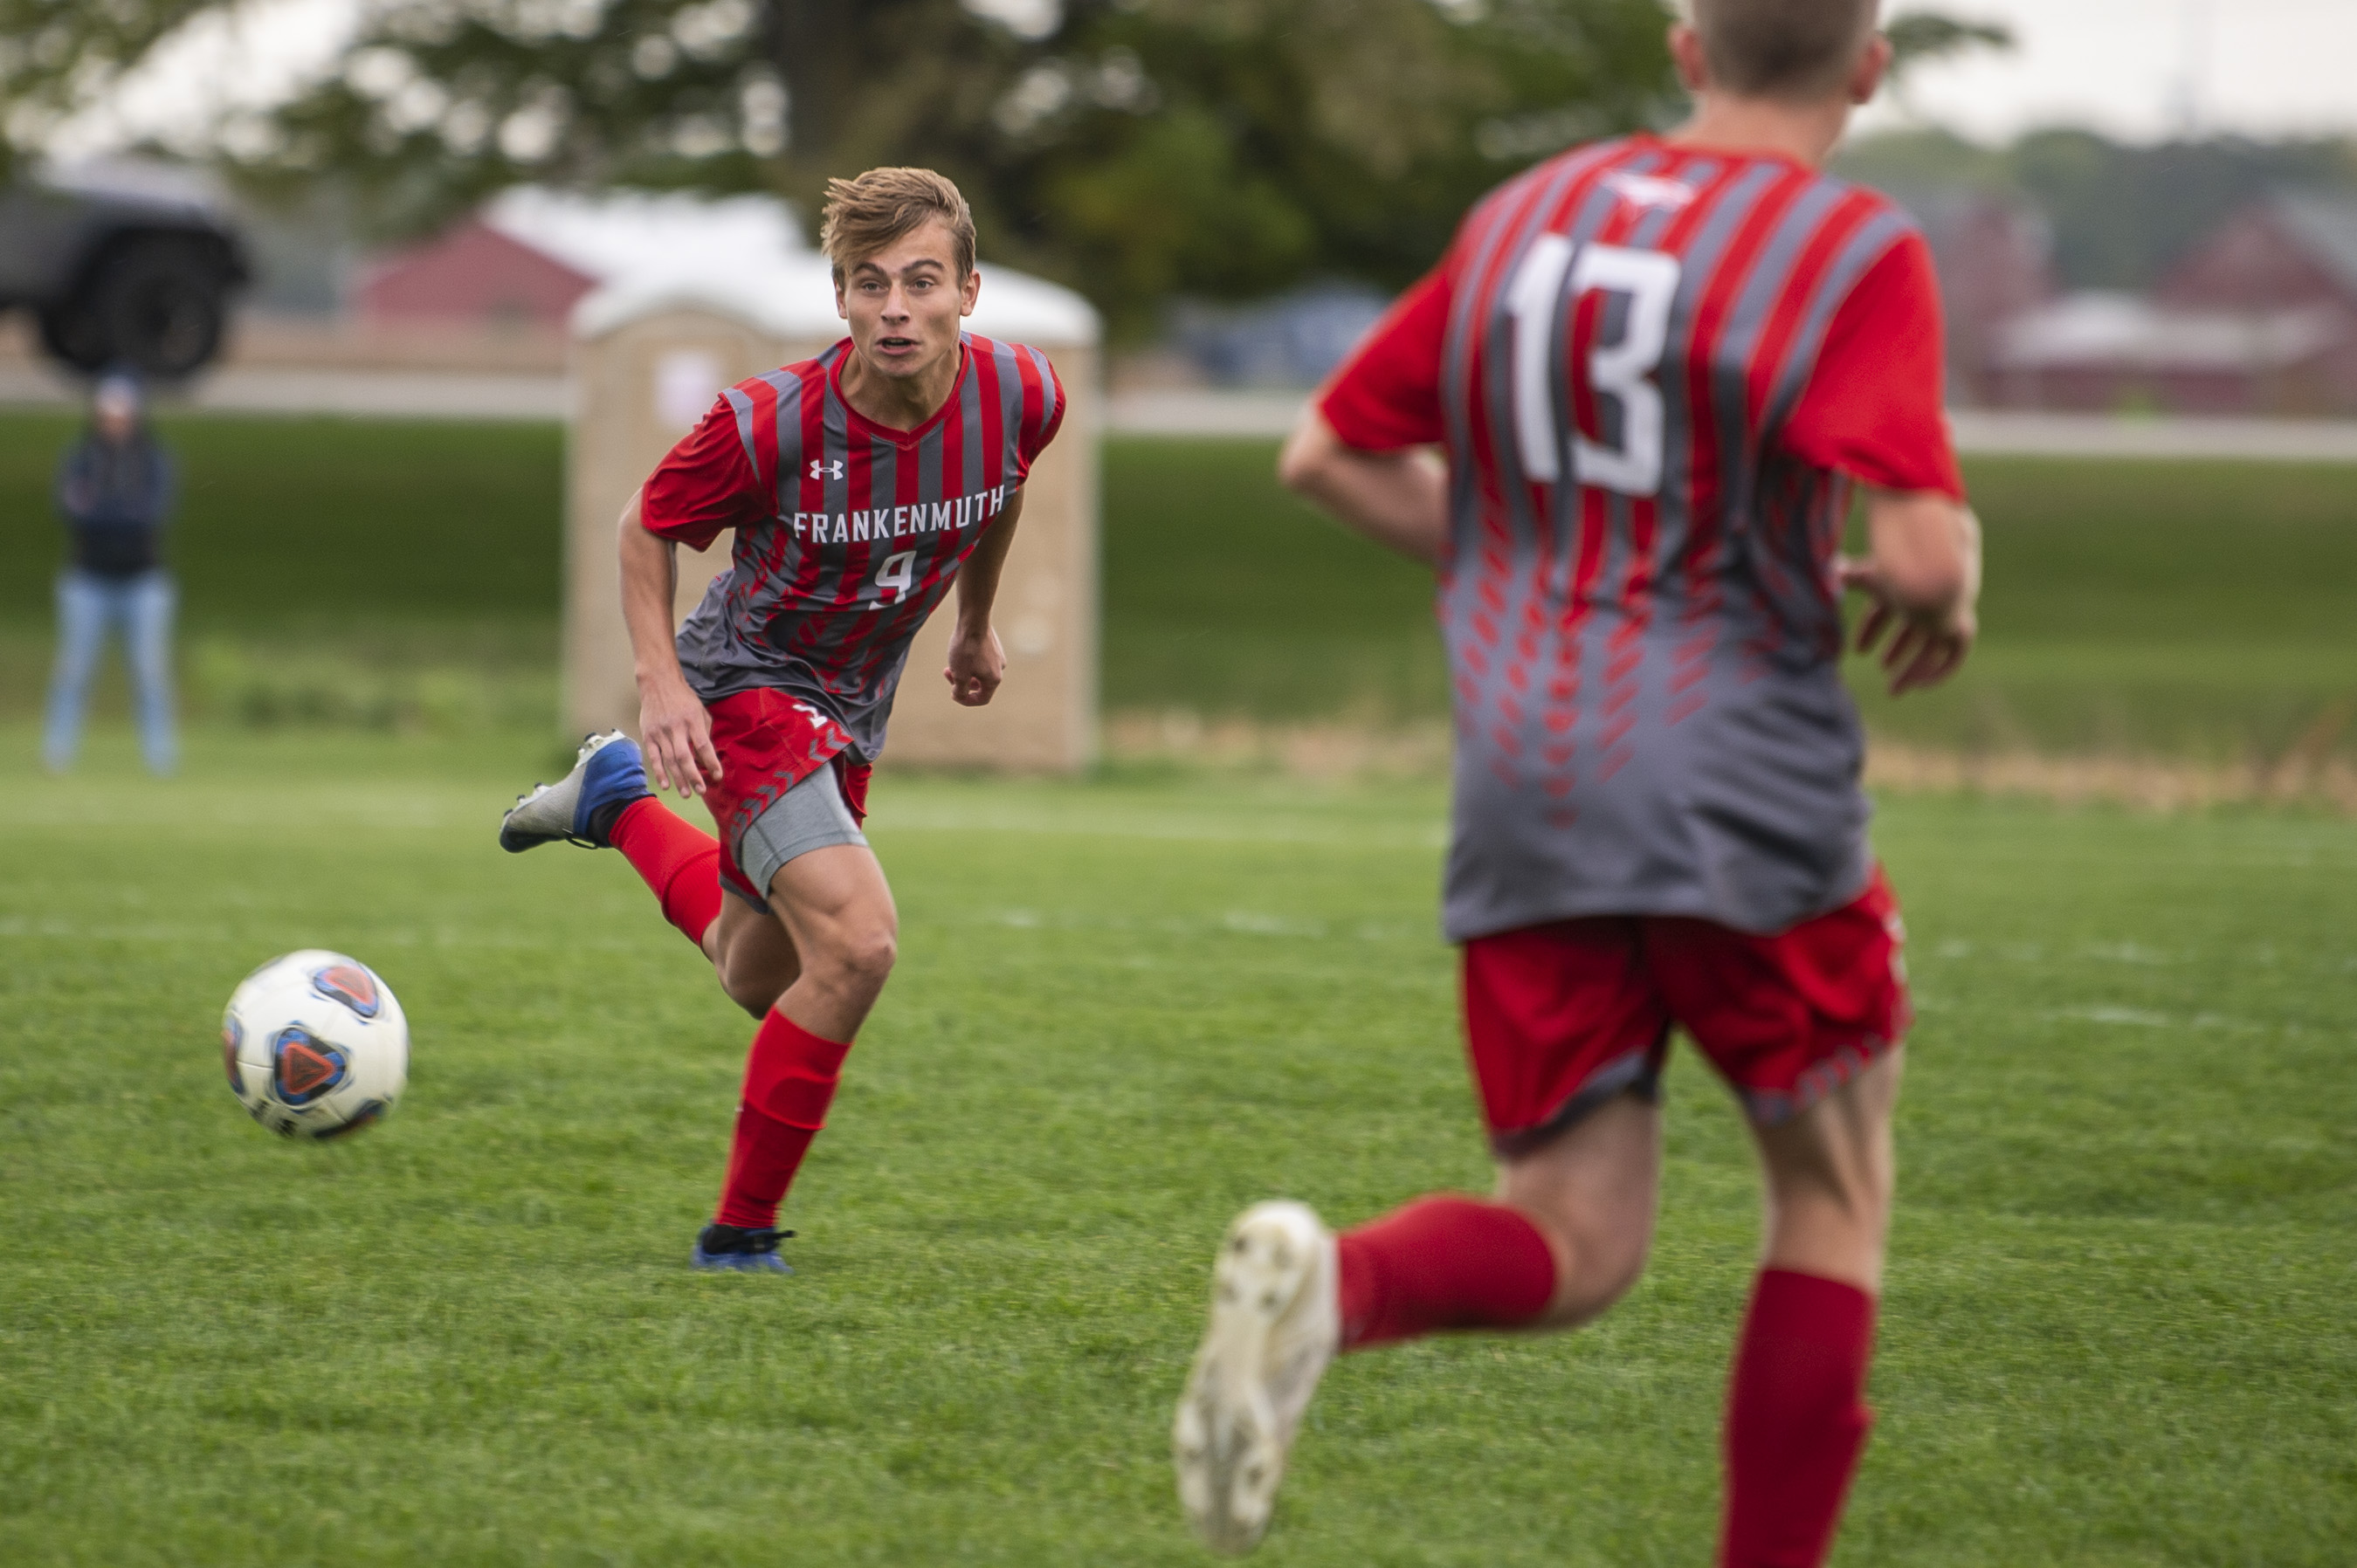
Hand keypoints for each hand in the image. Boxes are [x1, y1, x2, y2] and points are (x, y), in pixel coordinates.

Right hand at [638, 673, 722, 795]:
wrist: (658, 683)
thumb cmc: (683, 698)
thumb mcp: (700, 710)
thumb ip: (704, 732)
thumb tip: (707, 755)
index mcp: (692, 720)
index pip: (703, 745)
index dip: (711, 762)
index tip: (718, 776)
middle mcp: (676, 727)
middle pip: (685, 756)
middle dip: (694, 776)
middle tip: (701, 791)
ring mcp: (660, 732)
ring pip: (669, 760)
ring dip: (678, 779)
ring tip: (687, 793)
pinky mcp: (648, 735)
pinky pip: (654, 757)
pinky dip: (659, 772)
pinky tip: (666, 785)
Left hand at [944, 623, 1004, 706]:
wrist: (973, 620)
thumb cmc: (966, 648)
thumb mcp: (959, 674)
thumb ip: (960, 690)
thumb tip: (959, 696)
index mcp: (994, 679)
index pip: (982, 699)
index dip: (966, 700)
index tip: (953, 693)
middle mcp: (1000, 669)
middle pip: (979, 684)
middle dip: (962, 682)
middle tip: (947, 673)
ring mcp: (998, 656)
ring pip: (979, 671)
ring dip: (964, 671)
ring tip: (951, 662)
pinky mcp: (993, 645)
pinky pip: (981, 660)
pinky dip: (969, 661)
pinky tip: (959, 650)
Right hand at [1839, 555, 1975, 695]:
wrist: (1931, 582)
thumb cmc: (1898, 576)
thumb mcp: (1870, 577)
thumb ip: (1850, 575)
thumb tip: (1832, 570)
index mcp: (1906, 589)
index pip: (1886, 611)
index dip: (1871, 629)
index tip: (1859, 650)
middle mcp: (1927, 603)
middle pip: (1911, 631)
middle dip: (1895, 651)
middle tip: (1882, 668)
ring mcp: (1944, 617)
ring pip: (1929, 648)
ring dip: (1912, 669)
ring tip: (1893, 689)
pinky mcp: (1959, 632)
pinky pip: (1951, 658)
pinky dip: (1937, 673)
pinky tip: (1919, 686)